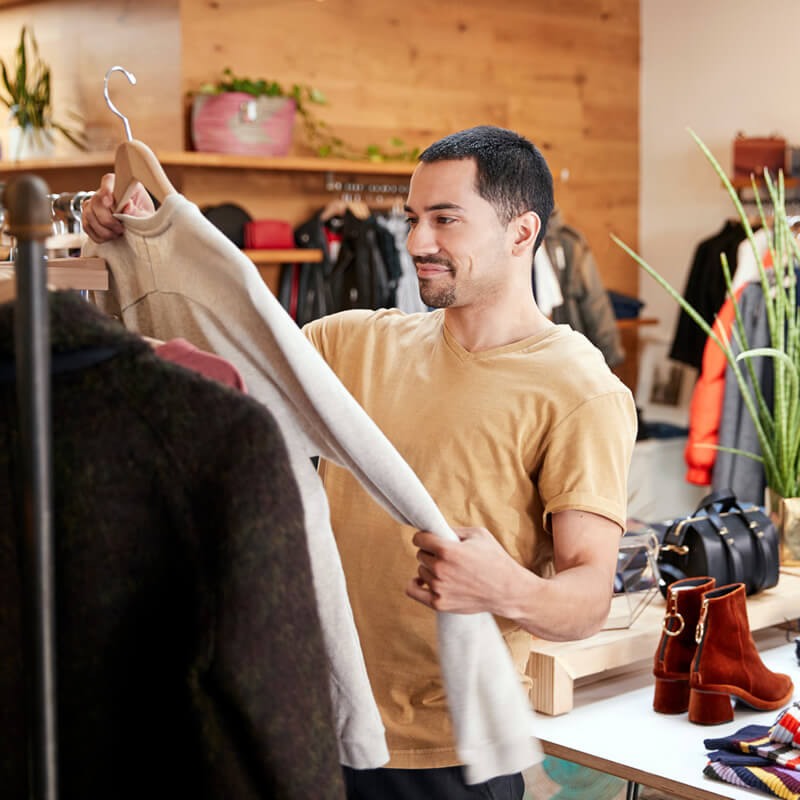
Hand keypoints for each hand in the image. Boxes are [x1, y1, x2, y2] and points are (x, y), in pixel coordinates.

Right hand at [82, 172, 154, 242]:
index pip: (108, 180)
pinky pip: (87, 226)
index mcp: (119, 186)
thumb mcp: (146, 212)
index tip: (110, 203)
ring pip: (89, 216)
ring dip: (103, 230)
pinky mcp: (87, 216)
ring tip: (117, 234)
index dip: (106, 190)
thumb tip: (127, 207)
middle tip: (120, 229)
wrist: (136, 222)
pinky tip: (109, 237)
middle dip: (107, 220)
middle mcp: (102, 192)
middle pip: (96, 202)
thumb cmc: (141, 214)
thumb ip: (138, 210)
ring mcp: (92, 204)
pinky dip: (98, 235)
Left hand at [405, 526, 520, 614]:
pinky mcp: (439, 603)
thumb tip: (435, 530)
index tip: (430, 539)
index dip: (425, 537)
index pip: (419, 539)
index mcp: (447, 550)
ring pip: (420, 570)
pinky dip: (416, 584)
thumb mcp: (478, 535)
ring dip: (430, 568)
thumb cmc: (495, 560)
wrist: (508, 590)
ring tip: (449, 569)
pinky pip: (413, 591)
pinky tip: (422, 580)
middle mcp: (440, 569)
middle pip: (420, 555)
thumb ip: (453, 530)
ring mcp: (439, 588)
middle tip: (447, 556)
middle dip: (431, 552)